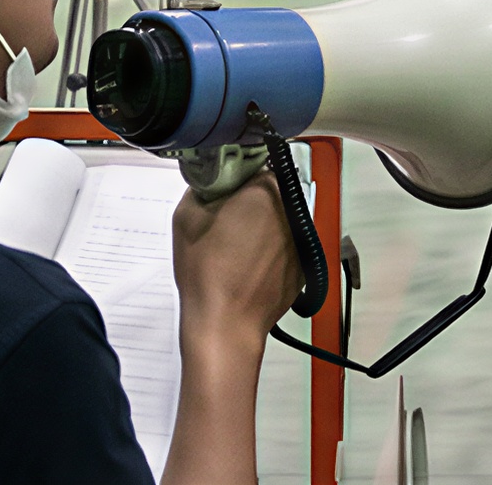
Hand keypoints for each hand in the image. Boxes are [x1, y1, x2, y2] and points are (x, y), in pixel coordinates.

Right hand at [171, 179, 299, 355]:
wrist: (226, 325)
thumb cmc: (205, 272)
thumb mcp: (185, 217)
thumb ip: (202, 187)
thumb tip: (211, 180)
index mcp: (264, 190)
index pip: (257, 167)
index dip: (239, 178)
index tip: (226, 191)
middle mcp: (290, 210)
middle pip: (273, 193)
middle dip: (253, 202)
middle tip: (228, 221)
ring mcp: (302, 239)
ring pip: (282, 220)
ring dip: (265, 226)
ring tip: (238, 249)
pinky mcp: (305, 265)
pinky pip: (289, 246)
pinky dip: (274, 251)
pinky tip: (251, 267)